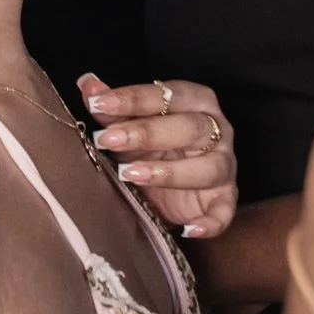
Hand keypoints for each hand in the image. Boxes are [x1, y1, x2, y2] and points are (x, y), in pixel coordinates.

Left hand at [82, 73, 237, 238]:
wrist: (172, 183)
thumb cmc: (153, 144)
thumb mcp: (129, 125)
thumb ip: (112, 108)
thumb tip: (88, 84)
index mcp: (195, 101)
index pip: (168, 94)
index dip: (133, 98)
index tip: (99, 103)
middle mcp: (217, 130)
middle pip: (190, 127)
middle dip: (147, 132)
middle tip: (109, 139)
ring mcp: (224, 165)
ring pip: (209, 168)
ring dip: (170, 173)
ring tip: (130, 174)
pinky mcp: (224, 199)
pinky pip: (225, 212)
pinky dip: (211, 223)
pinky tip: (189, 229)